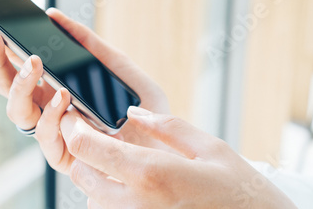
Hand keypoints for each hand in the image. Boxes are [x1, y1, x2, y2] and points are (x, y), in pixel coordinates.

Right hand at [0, 8, 170, 173]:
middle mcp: (47, 108)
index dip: (2, 47)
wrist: (164, 144)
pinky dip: (50, 114)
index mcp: (54, 86)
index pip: (19, 66)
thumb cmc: (138, 105)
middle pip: (7, 86)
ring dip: (20, 84)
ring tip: (34, 62)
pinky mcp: (62, 155)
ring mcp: (53, 131)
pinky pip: (44, 135)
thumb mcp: (117, 65)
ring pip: (17, 111)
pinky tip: (62, 97)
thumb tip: (54, 16)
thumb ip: (89, 43)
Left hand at [60, 106, 296, 208]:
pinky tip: (135, 187)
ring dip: (96, 175)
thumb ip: (167, 126)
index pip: (85, 147)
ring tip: (121, 162)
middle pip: (80, 172)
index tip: (75, 115)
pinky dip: (109, 198)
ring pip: (89, 195)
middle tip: (100, 136)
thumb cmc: (239, 191)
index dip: (73, 127)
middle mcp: (135, 204)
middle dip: (83, 151)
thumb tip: (134, 112)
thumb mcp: (209, 148)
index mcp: (151, 174)